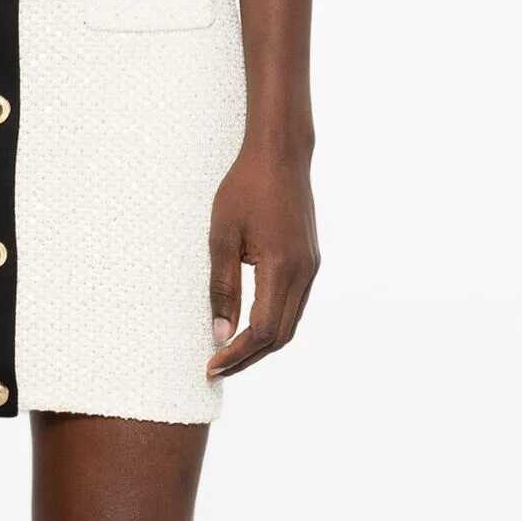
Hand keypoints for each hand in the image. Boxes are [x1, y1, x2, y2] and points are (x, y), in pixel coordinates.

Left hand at [207, 144, 318, 377]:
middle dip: (248, 357)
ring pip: (290, 323)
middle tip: (216, 366)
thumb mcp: (222, 237)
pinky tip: (249, 324)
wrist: (280, 154)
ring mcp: (310, 267)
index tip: (211, 365)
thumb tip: (220, 334)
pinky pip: (294, 304)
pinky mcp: (309, 261)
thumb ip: (222, 288)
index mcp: (282, 267)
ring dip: (261, 343)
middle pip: (280, 336)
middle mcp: (304, 272)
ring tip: (229, 351)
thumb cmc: (246, 188)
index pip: (263, 331)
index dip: (237, 355)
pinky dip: (272, 323)